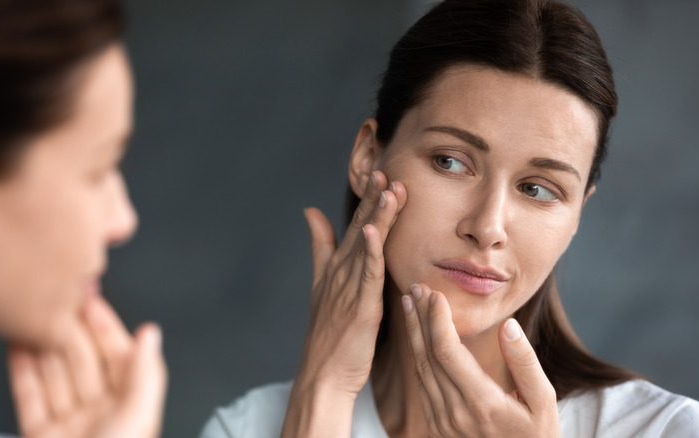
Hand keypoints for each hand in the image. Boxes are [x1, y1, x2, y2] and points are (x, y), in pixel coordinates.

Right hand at [8, 295, 166, 437]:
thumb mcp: (137, 414)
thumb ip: (144, 372)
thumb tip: (152, 333)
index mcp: (130, 404)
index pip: (118, 353)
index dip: (104, 324)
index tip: (90, 298)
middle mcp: (101, 411)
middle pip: (82, 361)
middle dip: (68, 329)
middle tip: (54, 301)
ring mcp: (70, 423)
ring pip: (54, 375)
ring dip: (42, 345)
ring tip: (30, 317)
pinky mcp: (40, 434)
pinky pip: (29, 397)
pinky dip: (21, 371)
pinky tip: (16, 347)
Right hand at [281, 170, 405, 436]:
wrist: (323, 374)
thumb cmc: (328, 334)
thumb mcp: (321, 284)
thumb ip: (320, 246)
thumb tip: (310, 212)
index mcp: (338, 268)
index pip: (355, 227)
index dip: (368, 201)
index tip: (380, 174)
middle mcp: (342, 273)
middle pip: (360, 229)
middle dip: (373, 199)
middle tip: (385, 170)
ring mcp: (349, 289)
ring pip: (367, 246)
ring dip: (376, 217)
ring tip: (387, 189)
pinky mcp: (359, 306)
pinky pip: (367, 274)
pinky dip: (370, 251)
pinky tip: (373, 231)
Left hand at [401, 283, 558, 436]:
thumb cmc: (537, 436)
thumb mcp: (544, 401)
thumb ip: (525, 362)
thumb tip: (508, 325)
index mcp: (482, 403)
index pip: (447, 351)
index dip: (437, 319)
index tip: (436, 294)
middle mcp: (455, 413)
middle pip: (427, 355)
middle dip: (419, 318)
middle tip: (416, 288)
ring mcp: (442, 422)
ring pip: (419, 368)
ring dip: (413, 333)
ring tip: (409, 304)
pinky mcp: (437, 426)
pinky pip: (421, 384)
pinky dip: (417, 354)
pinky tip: (417, 335)